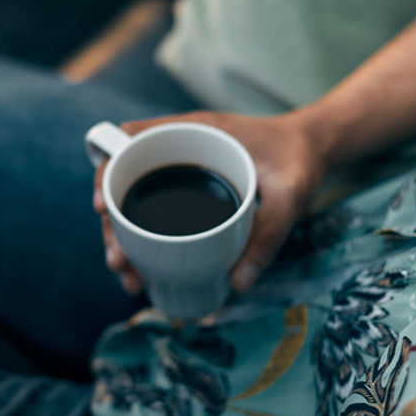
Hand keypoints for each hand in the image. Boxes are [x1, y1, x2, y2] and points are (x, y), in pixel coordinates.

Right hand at [93, 111, 325, 293]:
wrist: (312, 147)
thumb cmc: (298, 159)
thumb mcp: (291, 196)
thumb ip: (268, 235)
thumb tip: (237, 284)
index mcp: (193, 131)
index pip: (128, 140)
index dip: (107, 171)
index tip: (104, 208)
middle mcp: (178, 146)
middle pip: (123, 178)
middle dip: (112, 223)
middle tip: (119, 262)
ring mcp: (179, 167)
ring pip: (134, 198)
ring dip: (123, 235)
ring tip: (128, 276)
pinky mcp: (186, 185)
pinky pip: (152, 206)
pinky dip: (142, 235)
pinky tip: (145, 267)